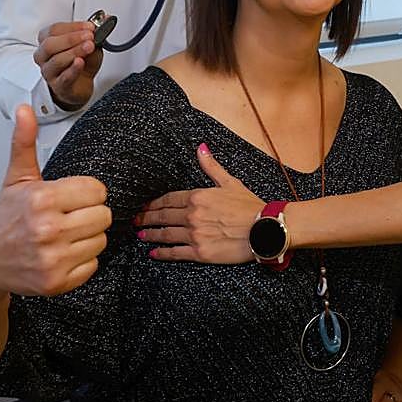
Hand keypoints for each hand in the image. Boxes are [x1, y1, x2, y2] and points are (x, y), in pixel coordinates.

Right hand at [0, 105, 111, 295]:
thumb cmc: (5, 217)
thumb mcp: (17, 178)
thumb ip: (24, 142)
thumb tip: (24, 109)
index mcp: (42, 198)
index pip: (97, 190)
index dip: (87, 193)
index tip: (71, 198)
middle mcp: (48, 229)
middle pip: (104, 215)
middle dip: (89, 214)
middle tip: (69, 217)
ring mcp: (52, 259)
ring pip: (101, 240)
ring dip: (88, 237)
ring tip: (65, 235)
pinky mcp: (56, 283)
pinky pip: (93, 264)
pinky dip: (82, 261)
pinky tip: (62, 254)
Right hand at [34, 21, 103, 110]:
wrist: (82, 84)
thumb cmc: (82, 62)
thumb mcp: (89, 43)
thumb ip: (93, 32)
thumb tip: (105, 18)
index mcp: (47, 40)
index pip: (54, 29)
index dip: (73, 26)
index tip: (89, 26)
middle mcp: (44, 56)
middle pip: (50, 44)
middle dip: (71, 38)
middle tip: (89, 36)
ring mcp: (49, 72)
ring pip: (56, 60)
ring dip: (75, 51)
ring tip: (89, 47)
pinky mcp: (58, 86)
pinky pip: (63, 77)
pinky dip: (73, 69)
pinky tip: (80, 62)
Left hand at [135, 144, 263, 263]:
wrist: (265, 229)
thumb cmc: (250, 206)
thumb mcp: (230, 182)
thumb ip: (211, 167)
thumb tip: (201, 148)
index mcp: (198, 196)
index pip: (169, 199)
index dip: (154, 203)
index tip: (146, 206)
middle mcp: (192, 215)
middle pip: (163, 216)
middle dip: (147, 218)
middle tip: (136, 220)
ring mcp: (195, 234)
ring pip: (165, 234)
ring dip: (151, 234)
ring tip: (141, 234)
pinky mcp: (200, 252)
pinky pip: (175, 252)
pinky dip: (162, 253)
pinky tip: (153, 253)